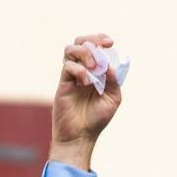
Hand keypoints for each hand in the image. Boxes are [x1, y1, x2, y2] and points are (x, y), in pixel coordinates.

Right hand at [50, 35, 122, 170]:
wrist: (81, 136)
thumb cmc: (97, 119)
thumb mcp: (113, 99)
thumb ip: (113, 81)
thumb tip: (110, 66)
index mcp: (95, 71)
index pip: (95, 47)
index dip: (101, 40)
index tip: (110, 42)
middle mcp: (83, 70)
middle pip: (80, 42)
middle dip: (92, 40)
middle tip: (101, 48)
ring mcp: (71, 76)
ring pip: (71, 49)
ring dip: (85, 53)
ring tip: (93, 67)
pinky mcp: (63, 83)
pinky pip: (68, 66)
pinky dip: (79, 69)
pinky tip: (86, 81)